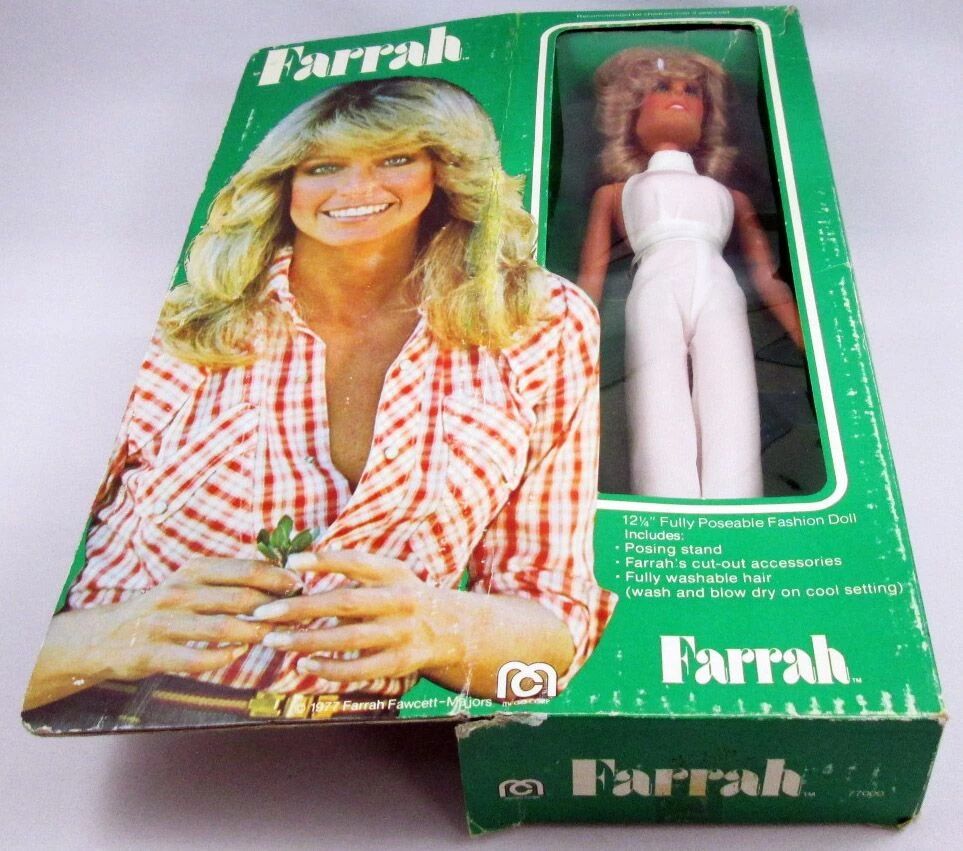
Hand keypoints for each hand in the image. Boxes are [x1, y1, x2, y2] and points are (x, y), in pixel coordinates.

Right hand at [82, 558, 301, 680]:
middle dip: (273, 607)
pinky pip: (195, 657)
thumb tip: (278, 570)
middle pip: (238, 597)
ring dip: (255, 633)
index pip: (244, 569)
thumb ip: (228, 578)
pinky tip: (237, 655)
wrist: (106, 635)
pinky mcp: (152, 653)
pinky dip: (221, 657)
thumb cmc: (165, 607)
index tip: (301, 582)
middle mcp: (179, 592)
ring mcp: (164, 622)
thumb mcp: (192, 582)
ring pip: (221, 627)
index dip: (276, 576)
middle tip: (299, 614)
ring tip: (277, 637)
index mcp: (193, 571)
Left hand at [250, 550, 463, 682]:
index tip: (290, 563)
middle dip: (300, 608)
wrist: (453, 629)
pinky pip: (360, 669)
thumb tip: (299, 567)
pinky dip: (330, 668)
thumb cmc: (405, 596)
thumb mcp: (390, 574)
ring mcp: (401, 633)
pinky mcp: (400, 662)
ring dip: (307, 640)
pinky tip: (304, 665)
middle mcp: (399, 600)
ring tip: (274, 640)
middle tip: (264, 611)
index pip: (356, 561)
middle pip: (343, 602)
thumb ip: (355, 571)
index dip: (323, 561)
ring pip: (347, 638)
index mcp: (393, 573)